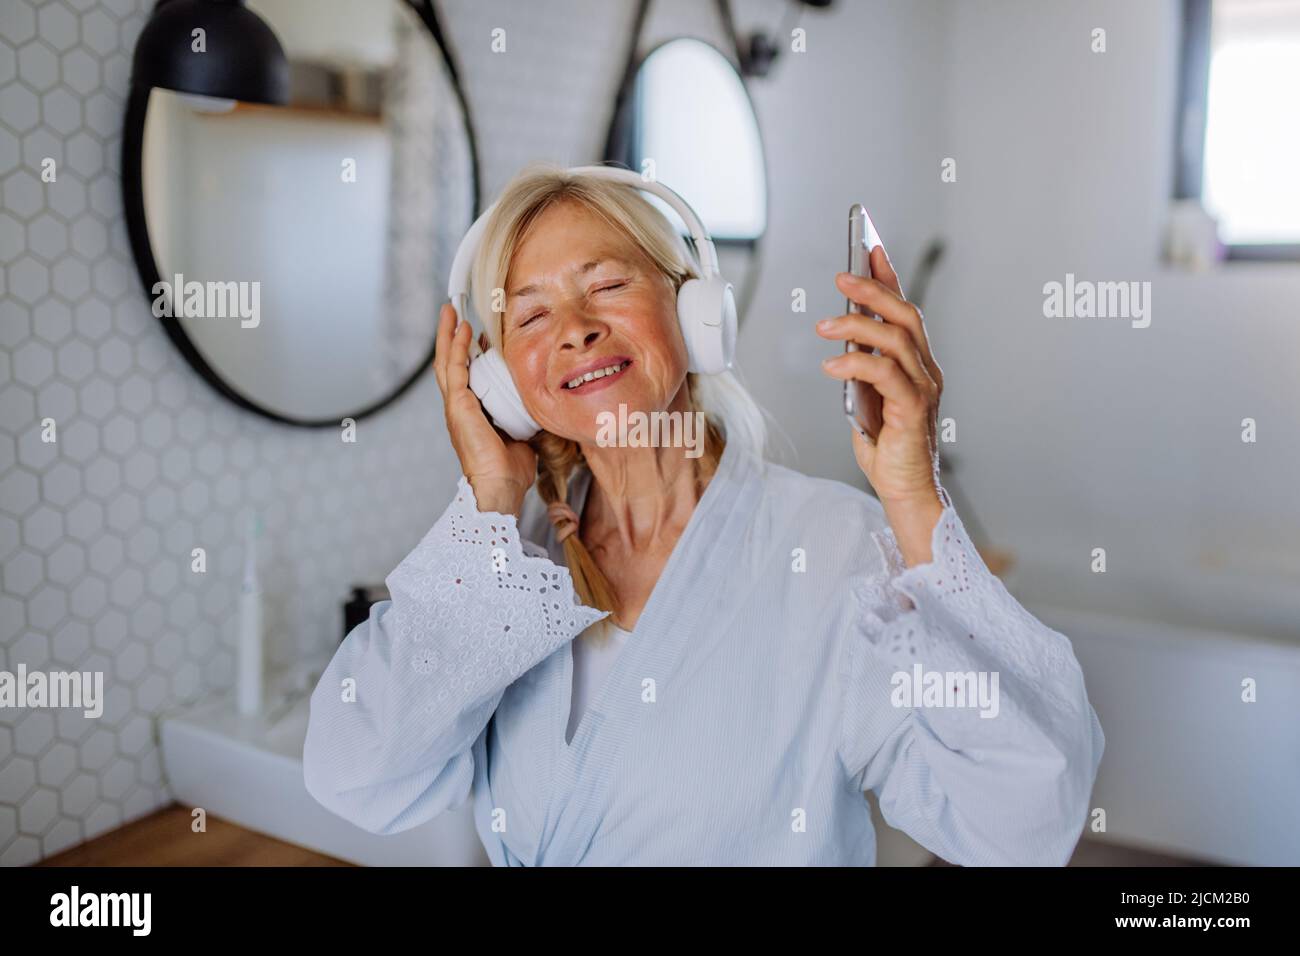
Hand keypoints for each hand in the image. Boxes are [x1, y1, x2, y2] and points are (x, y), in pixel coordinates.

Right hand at [434, 303, 536, 515]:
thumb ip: (524, 414)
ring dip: (448, 334)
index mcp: (472, 413)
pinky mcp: (458, 407)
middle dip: (450, 336)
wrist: (501, 487)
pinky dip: (457, 347)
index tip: (477, 333)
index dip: (468, 352)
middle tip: (452, 311)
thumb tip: (537, 401)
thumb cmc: (511, 469)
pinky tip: (464, 330)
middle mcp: (460, 407)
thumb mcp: (522, 432)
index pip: (466, 374)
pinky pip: (455, 370)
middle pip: (449, 363)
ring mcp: (456, 406)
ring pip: (447, 361)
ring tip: (451, 311)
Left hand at [816, 244, 944, 562]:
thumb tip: (841, 340)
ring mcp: (923, 389)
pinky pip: (885, 375)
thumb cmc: (887, 449)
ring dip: (858, 325)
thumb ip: (861, 371)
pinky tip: (831, 364)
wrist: (905, 492)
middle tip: (841, 277)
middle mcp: (926, 371)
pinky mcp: (913, 411)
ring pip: (896, 340)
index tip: (869, 247)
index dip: (889, 277)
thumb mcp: (867, 400)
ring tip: (824, 325)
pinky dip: (856, 363)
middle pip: (906, 316)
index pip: (905, 311)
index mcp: (917, 365)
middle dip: (873, 289)